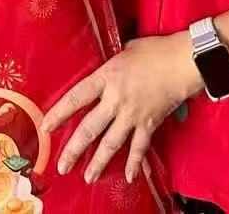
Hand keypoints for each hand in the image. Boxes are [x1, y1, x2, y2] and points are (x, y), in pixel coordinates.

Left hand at [45, 34, 202, 184]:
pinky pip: (140, 147)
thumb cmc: (155, 50)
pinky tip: (130, 177)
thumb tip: (107, 72)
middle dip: (74, 149)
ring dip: (99, 162)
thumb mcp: (126, 50)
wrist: (182, 61)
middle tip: (62, 166)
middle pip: (89, 128)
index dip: (59, 113)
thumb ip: (112, 66)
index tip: (46, 127)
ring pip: (111, 143)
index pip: (76, 98)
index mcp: (106, 77)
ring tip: (88, 177)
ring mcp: (133, 114)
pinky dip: (135, 163)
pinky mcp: (149, 123)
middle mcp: (116, 99)